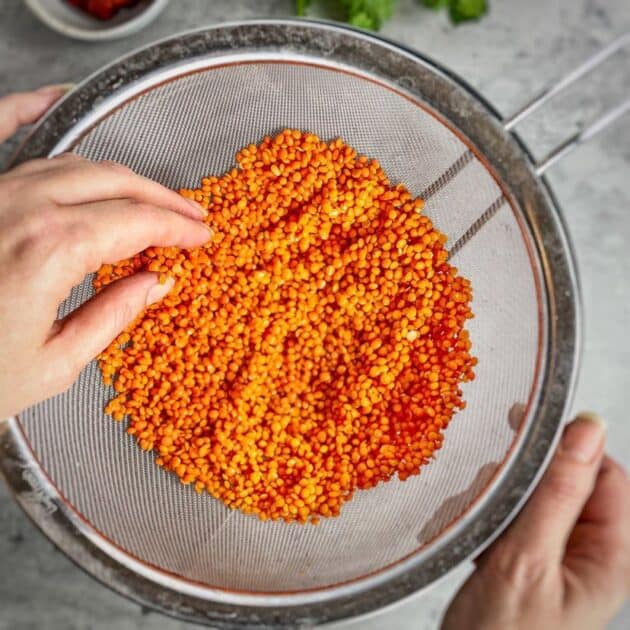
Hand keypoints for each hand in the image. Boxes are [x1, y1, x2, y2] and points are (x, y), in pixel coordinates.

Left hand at [0, 86, 210, 418]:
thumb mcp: (53, 364)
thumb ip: (112, 316)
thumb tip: (156, 285)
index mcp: (50, 252)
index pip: (138, 223)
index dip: (178, 228)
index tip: (201, 237)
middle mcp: (22, 209)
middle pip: (116, 184)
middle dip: (162, 199)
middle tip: (190, 216)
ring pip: (75, 164)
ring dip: (121, 178)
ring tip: (148, 196)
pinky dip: (26, 108)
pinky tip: (52, 95)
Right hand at [442, 414, 629, 629]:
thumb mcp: (528, 557)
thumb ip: (559, 490)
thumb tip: (587, 427)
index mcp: (611, 555)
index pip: (606, 475)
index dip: (569, 450)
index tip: (525, 432)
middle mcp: (592, 554)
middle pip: (570, 484)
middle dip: (527, 483)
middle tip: (494, 490)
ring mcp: (560, 559)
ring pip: (537, 499)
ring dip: (503, 503)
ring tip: (482, 531)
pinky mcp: (532, 562)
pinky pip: (518, 520)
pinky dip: (493, 522)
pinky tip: (477, 541)